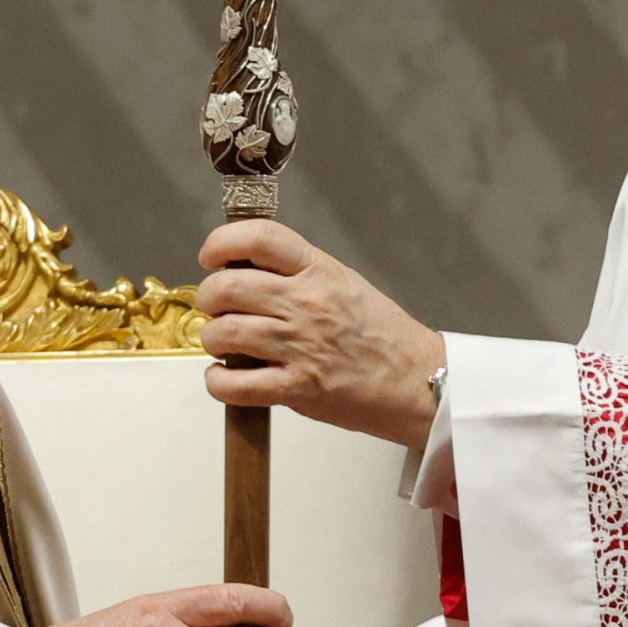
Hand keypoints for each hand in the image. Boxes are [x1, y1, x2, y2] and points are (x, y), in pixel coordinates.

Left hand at [196, 222, 447, 447]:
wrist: (418, 382)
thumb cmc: (384, 336)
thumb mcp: (345, 283)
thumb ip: (298, 272)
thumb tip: (246, 268)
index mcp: (319, 271)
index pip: (258, 237)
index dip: (221, 243)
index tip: (211, 256)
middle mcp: (305, 303)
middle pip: (227, 287)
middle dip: (209, 298)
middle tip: (216, 307)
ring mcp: (299, 347)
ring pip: (223, 333)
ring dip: (212, 339)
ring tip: (224, 344)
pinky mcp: (297, 388)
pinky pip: (233, 385)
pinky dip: (217, 382)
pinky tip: (225, 377)